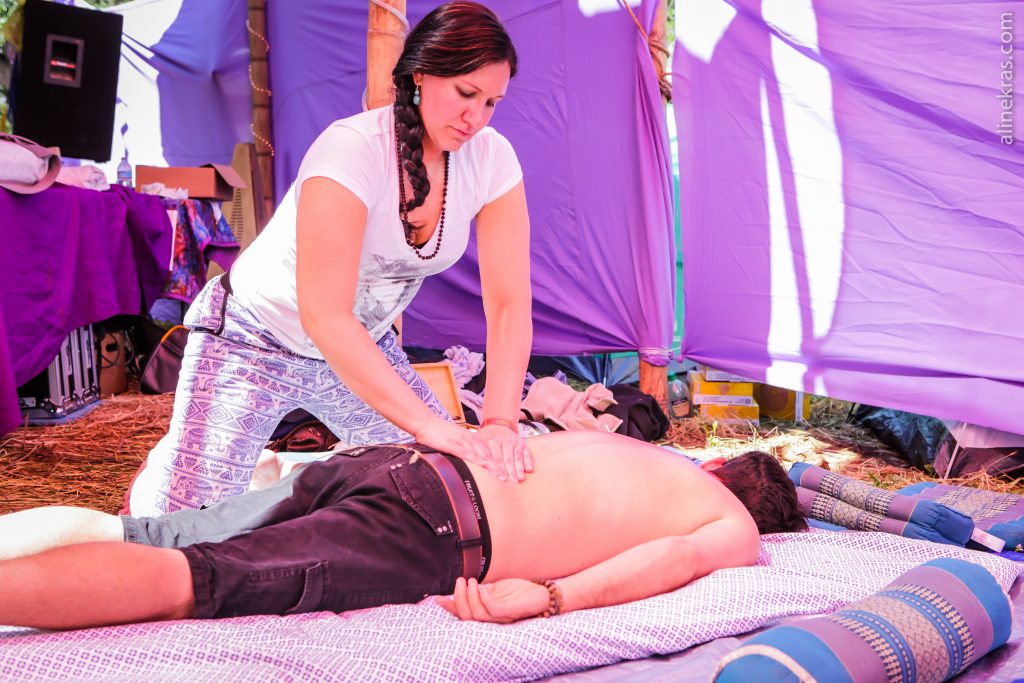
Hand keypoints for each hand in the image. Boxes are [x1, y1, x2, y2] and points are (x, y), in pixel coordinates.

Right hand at [414, 420, 531, 481]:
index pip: (488, 453)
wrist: (425, 423)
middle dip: (500, 468)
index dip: (499, 463)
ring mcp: (462, 442)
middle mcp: (470, 440)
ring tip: (502, 477)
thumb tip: (468, 460)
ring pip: (482, 455)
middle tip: (510, 479)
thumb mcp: (454, 441)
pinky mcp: (453, 445)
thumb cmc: (438, 434)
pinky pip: (467, 454)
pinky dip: (477, 461)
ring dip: (493, 466)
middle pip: (489, 455)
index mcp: (471, 439)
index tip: (508, 474)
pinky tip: (484, 467)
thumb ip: (462, 450)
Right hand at [437, 577, 549, 623]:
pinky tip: (482, 587)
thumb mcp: (494, 590)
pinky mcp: (512, 612)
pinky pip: (494, 610)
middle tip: (460, 581)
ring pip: (478, 615)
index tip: (438, 598)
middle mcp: (491, 620)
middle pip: (467, 617)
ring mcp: (501, 618)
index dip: (451, 608)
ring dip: (470, 596)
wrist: (540, 593)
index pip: (464, 615)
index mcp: (485, 615)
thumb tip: (460, 586)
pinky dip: (485, 599)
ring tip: (470, 580)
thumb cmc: (517, 593)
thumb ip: (478, 591)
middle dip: (459, 599)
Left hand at [476, 424, 532, 481]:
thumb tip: (470, 458)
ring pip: (518, 457)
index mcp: (494, 440)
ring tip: (520, 479)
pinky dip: (529, 461)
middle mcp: (506, 441)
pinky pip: (527, 453)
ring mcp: (515, 442)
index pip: (496, 457)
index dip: (497, 467)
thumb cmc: (487, 436)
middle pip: (508, 458)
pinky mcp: (522, 444)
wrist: (499, 424)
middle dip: (510, 471)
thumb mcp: (480, 438)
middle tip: (512, 482)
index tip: (499, 477)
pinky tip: (529, 470)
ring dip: (519, 468)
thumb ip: (476, 449)